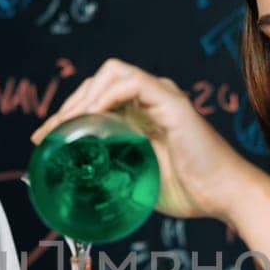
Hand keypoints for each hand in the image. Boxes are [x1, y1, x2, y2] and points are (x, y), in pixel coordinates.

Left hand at [32, 58, 262, 222]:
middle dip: (69, 105)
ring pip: (112, 73)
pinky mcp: (172, 101)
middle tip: (49, 133)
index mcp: (144, 114)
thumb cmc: (190, 191)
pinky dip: (106, 96)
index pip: (97, 99)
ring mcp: (162, 96)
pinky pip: (131, 82)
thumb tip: (83, 185)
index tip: (45, 138)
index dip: (68, 114)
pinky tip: (92, 118)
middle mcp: (152, 99)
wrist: (224, 196)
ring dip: (83, 97)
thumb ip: (116, 172)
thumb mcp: (139, 181)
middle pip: (98, 82)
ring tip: (67, 125)